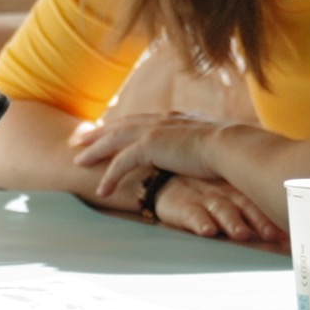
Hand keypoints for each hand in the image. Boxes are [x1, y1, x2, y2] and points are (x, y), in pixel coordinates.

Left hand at [64, 111, 216, 211]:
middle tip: (81, 138)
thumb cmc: (231, 149)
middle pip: (121, 125)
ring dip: (95, 151)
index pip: (142, 120)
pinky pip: (120, 163)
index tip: (111, 128)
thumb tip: (211, 154)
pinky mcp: (149, 147)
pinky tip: (101, 190)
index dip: (124, 125)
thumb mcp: (215, 143)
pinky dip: (109, 177)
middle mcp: (161, 121)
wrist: (230, 147)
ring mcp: (153, 131)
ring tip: (79, 161)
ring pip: (114, 141)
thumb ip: (205, 146)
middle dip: (99, 132)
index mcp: (175, 118)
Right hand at [152, 172, 275, 243]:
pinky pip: (193, 215)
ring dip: (233, 223)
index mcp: (239, 189)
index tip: (289, 231)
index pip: (261, 201)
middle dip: (259, 221)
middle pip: (246, 206)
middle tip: (272, 235)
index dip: (275, 214)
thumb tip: (286, 236)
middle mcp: (225, 193)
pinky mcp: (183, 206)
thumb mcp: (229, 194)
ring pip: (222, 211)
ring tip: (242, 234)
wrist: (163, 179)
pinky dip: (200, 222)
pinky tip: (207, 231)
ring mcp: (204, 199)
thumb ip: (254, 212)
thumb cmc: (204, 192)